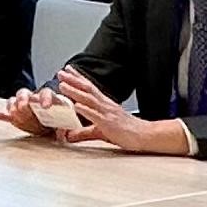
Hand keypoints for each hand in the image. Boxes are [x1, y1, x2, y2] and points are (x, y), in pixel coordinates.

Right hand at [0, 87, 64, 138]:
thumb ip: (65, 129)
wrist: (56, 125)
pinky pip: (4, 115)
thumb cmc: (65, 122)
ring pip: (14, 102)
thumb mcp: (68, 125)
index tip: (45, 107)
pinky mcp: (16, 117)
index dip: (45, 99)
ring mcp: (23, 107)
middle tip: (23, 107)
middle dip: (23, 101)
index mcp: (49, 99)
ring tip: (12, 113)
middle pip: (25, 95)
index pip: (45, 93)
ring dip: (12, 106)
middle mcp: (34, 100)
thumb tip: (62, 136)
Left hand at [47, 65, 182, 154]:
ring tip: (63, 85)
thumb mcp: (100, 131)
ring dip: (75, 92)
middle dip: (73, 80)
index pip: (89, 88)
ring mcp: (107, 113)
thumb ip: (84, 132)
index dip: (78, 78)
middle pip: (87, 89)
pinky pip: (96, 115)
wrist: (145, 136)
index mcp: (104, 104)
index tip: (67, 70)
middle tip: (61, 72)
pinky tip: (76, 105)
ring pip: (89, 100)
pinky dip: (86, 110)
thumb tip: (69, 135)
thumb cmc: (126, 131)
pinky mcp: (108, 124)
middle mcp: (105, 105)